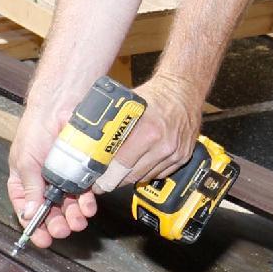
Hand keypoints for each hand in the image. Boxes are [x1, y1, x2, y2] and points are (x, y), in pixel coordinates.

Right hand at [5, 113, 97, 250]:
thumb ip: (30, 189)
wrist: (62, 106)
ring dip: (73, 216)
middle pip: (50, 211)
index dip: (33, 226)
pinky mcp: (81, 171)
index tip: (41, 239)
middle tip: (62, 230)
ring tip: (77, 221)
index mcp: (24, 180)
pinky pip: (85, 192)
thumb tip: (29, 214)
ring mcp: (63, 177)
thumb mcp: (26, 161)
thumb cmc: (36, 128)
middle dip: (56, 224)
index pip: (26, 209)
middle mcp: (43, 181)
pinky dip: (86, 203)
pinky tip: (88, 206)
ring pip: (69, 205)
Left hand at [101, 73, 200, 205]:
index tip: (96, 182)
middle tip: (103, 182)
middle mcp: (163, 145)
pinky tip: (139, 165)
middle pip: (131, 176)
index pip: (120, 165)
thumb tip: (87, 139)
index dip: (105, 177)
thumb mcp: (128, 104)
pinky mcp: (183, 157)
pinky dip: (147, 172)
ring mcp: (175, 153)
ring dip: (130, 177)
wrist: (185, 89)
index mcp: (147, 131)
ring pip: (145, 177)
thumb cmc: (156, 93)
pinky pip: (159, 174)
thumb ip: (111, 124)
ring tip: (119, 172)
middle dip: (114, 181)